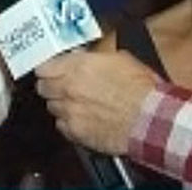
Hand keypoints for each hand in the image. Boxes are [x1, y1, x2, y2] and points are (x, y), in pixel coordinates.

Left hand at [35, 51, 157, 154]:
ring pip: (51, 107)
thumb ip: (95, 58)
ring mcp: (69, 112)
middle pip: (43, 88)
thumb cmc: (141, 89)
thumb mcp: (120, 58)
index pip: (44, 67)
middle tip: (62, 86)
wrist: (149, 119)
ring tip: (77, 104)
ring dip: (61, 104)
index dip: (48, 69)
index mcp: (78, 66)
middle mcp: (68, 88)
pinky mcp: (75, 132)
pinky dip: (68, 123)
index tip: (52, 70)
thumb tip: (86, 58)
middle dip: (51, 86)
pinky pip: (61, 126)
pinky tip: (82, 120)